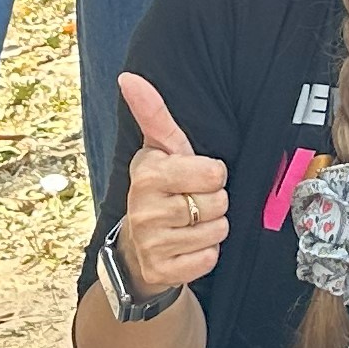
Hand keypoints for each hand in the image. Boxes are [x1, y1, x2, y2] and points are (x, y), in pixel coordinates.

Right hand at [111, 74, 231, 303]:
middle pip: (219, 202)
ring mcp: (151, 243)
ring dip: (212, 228)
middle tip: (193, 202)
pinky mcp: (162, 270)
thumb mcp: (159, 149)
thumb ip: (153, 112)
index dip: (213, 174)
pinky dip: (206, 253)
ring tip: (191, 223)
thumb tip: (129, 77)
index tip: (195, 176)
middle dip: (214, 202)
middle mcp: (144, 208)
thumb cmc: (159, 189)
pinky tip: (188, 246)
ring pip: (217, 231)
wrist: (137, 248)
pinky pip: (209, 258)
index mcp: (147, 173)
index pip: (214, 172)